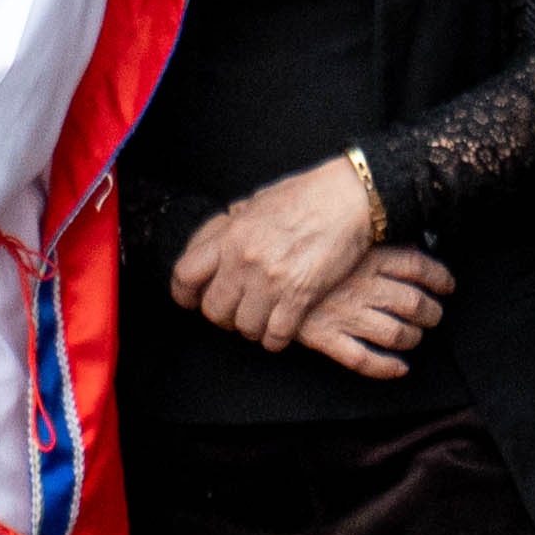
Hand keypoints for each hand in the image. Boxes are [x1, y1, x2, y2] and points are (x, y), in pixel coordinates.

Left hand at [174, 151, 389, 344]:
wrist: (350, 198)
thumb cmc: (308, 195)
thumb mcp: (259, 202)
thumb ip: (236, 224)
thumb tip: (223, 232)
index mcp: (230, 235)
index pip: (185, 275)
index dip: (184, 294)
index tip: (192, 301)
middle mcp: (245, 260)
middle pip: (214, 310)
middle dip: (222, 316)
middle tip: (235, 312)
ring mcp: (272, 280)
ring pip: (244, 327)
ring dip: (252, 328)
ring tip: (262, 320)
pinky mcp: (300, 296)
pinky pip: (276, 335)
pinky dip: (276, 338)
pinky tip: (281, 330)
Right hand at [287, 243, 455, 376]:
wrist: (255, 269)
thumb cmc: (296, 245)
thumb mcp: (335, 231)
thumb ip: (369, 238)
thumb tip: (401, 243)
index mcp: (367, 257)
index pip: (418, 266)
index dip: (439, 278)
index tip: (447, 285)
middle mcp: (363, 287)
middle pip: (415, 303)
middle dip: (432, 313)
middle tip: (434, 315)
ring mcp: (347, 314)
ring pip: (397, 333)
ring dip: (414, 338)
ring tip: (415, 337)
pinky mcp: (328, 338)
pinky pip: (365, 360)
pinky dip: (388, 368)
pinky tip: (399, 368)